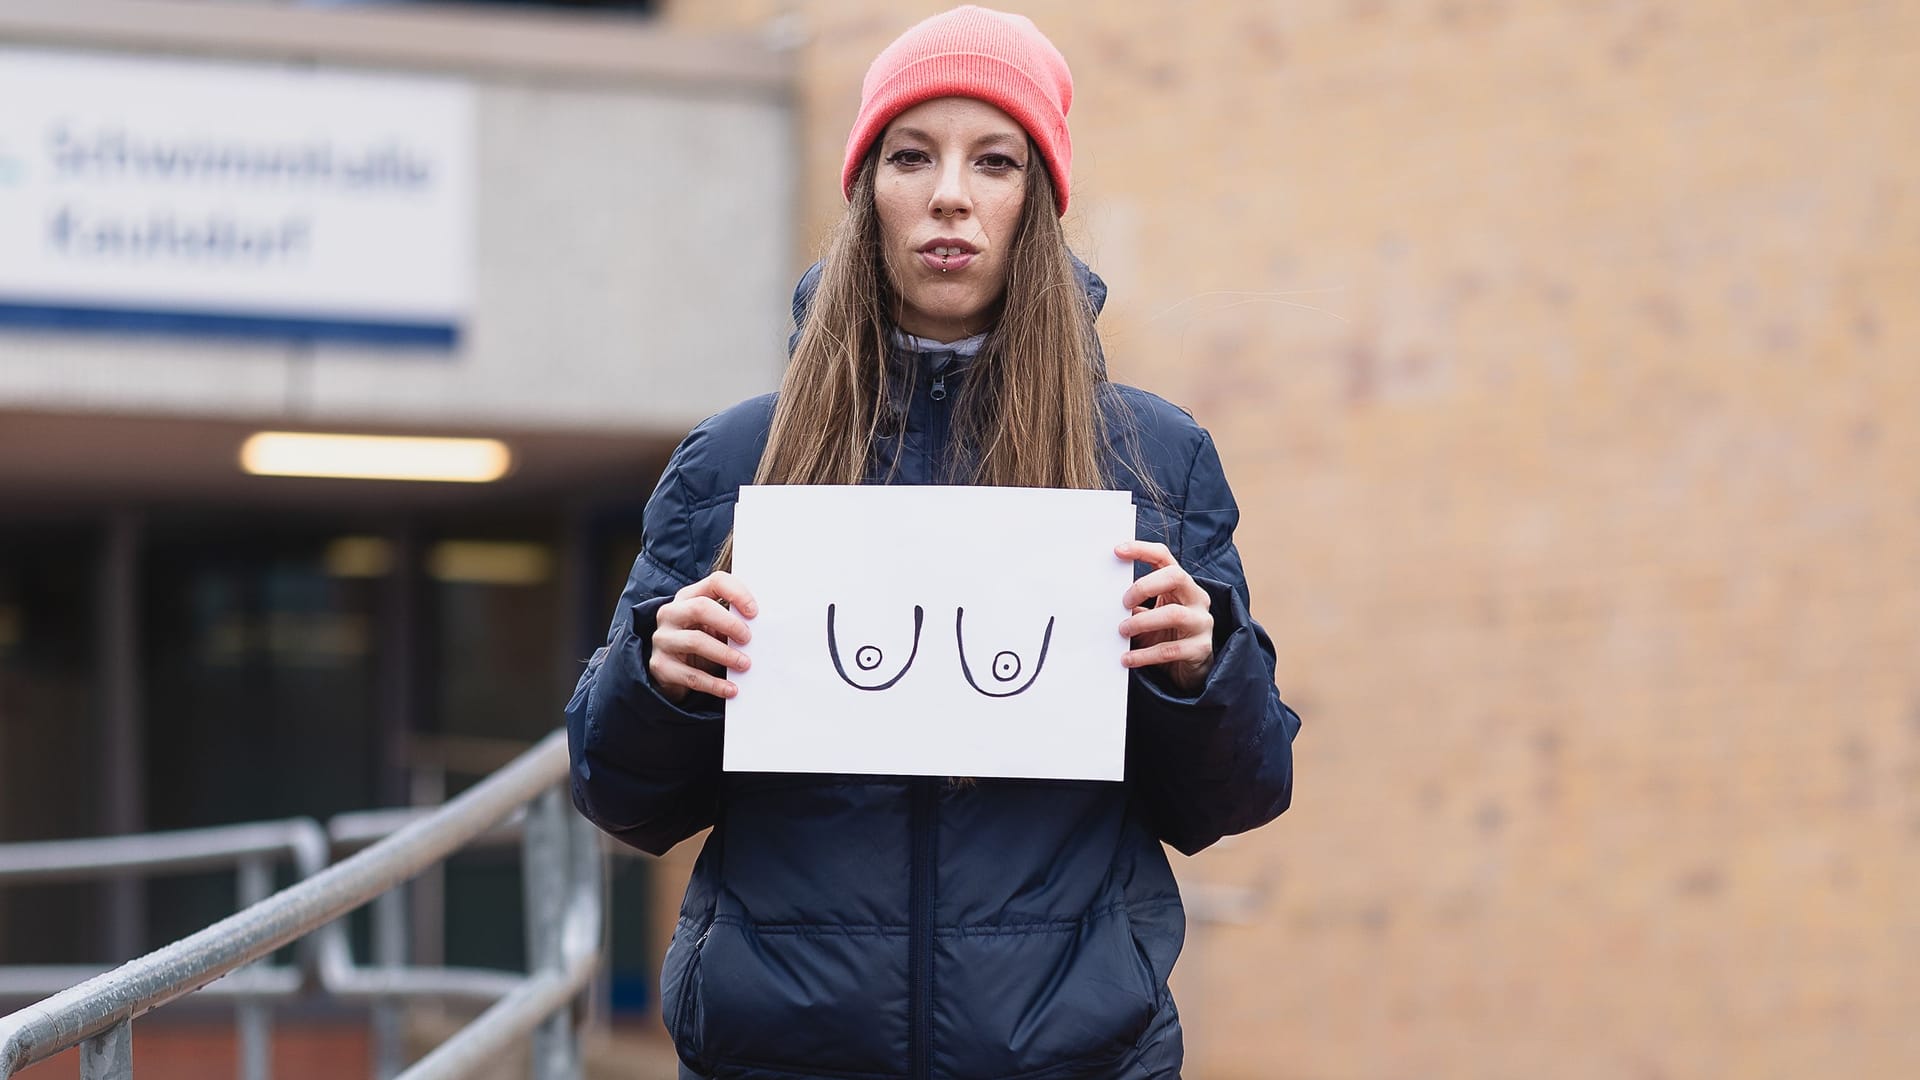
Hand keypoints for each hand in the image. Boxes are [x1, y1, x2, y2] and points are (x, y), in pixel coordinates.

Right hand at [649, 571, 756, 703]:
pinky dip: (714, 684)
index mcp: (688, 596)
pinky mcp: (660, 665)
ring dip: (725, 654)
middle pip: (700, 607)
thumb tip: (761, 628)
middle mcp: (671, 613)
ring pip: (695, 641)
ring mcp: (662, 639)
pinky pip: (690, 675)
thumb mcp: (714, 627)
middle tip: (748, 639)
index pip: (715, 582)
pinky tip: (731, 689)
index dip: (737, 594)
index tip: (754, 613)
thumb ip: (731, 621)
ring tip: (745, 664)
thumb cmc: (701, 642)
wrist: (671, 672)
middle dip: (729, 623)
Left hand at [1116, 541, 1213, 691]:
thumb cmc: (1166, 634)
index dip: (1142, 550)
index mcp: (1182, 584)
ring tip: (1122, 630)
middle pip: (1176, 577)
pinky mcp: (1200, 648)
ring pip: (1174, 614)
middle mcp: (1197, 598)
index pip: (1164, 557)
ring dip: (1143, 621)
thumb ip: (1133, 604)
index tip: (1118, 551)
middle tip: (1124, 602)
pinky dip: (1145, 654)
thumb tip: (1104, 600)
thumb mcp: (1150, 615)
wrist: (1189, 667)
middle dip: (1145, 587)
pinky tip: (1128, 658)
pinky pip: (1170, 650)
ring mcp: (1201, 622)